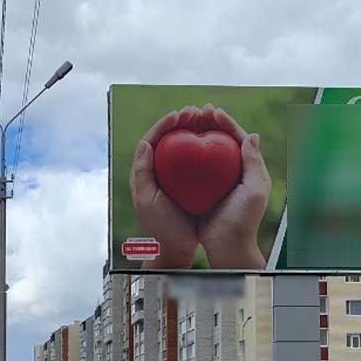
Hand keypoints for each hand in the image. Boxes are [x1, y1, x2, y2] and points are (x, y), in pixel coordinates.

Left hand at [129, 106, 200, 269]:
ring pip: (182, 146)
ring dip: (193, 129)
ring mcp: (173, 177)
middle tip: (196, 111)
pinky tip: (217, 140)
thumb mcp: (148, 201)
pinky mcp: (188, 183)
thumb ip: (142, 173)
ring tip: (206, 118)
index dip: (164, 124)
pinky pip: (196, 160)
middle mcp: (158, 171)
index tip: (180, 115)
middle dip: (180, 121)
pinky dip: (205, 147)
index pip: (151, 140)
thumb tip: (145, 143)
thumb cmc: (161, 227)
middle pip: (167, 138)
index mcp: (144, 173)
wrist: (175, 249)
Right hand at [196, 105, 270, 269]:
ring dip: (196, 134)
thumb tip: (252, 135)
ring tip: (186, 121)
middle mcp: (233, 171)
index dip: (226, 122)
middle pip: (221, 140)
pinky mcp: (202, 189)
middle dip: (210, 123)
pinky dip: (185, 154)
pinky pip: (193, 167)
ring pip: (206, 150)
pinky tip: (175, 146)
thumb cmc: (243, 219)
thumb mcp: (255, 189)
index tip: (213, 112)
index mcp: (248, 168)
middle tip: (197, 111)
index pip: (238, 137)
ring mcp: (216, 180)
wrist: (227, 245)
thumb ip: (254, 163)